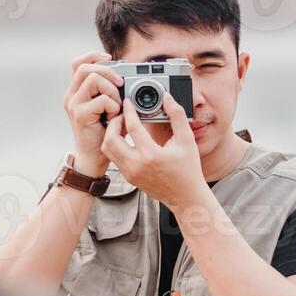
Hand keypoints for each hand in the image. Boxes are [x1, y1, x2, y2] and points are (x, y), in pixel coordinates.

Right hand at [63, 51, 123, 176]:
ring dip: (111, 90)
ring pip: (93, 78)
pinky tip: (113, 118)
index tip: (110, 59)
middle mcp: (72, 95)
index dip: (94, 56)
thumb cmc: (104, 132)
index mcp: (77, 90)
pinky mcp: (80, 114)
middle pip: (86, 67)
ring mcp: (74, 104)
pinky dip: (113, 106)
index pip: (78, 63)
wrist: (95, 157)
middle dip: (108, 72)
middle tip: (120, 84)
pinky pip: (102, 99)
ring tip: (115, 106)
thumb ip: (111, 91)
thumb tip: (124, 76)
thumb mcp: (109, 107)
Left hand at [101, 95, 205, 212]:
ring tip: (123, 126)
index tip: (128, 102)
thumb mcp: (186, 140)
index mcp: (151, 156)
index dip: (128, 110)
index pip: (132, 127)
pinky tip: (127, 138)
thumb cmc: (188, 170)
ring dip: (111, 134)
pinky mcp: (129, 178)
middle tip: (122, 115)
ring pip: (107, 149)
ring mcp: (130, 173)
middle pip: (110, 138)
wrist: (186, 197)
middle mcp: (137, 166)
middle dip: (113, 122)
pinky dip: (116, 145)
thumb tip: (168, 99)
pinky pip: (114, 158)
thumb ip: (177, 116)